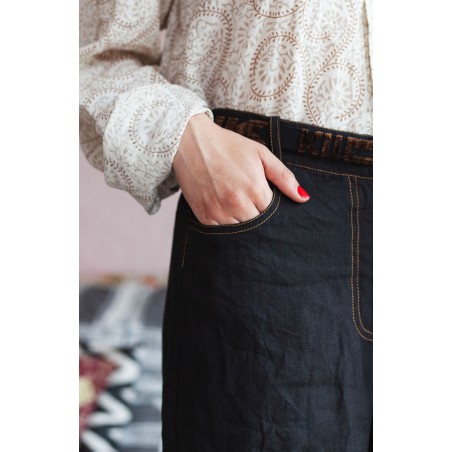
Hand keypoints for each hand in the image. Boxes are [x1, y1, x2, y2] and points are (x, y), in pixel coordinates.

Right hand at [172, 113, 309, 225]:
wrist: (190, 142)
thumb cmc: (228, 146)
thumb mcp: (260, 154)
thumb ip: (284, 177)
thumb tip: (303, 198)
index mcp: (254, 187)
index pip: (273, 213)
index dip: (272, 209)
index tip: (266, 200)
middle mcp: (237, 202)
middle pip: (259, 225)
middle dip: (260, 218)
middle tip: (252, 203)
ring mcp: (219, 211)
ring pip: (241, 232)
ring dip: (244, 223)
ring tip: (239, 207)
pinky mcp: (204, 215)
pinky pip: (221, 232)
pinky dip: (227, 227)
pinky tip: (226, 211)